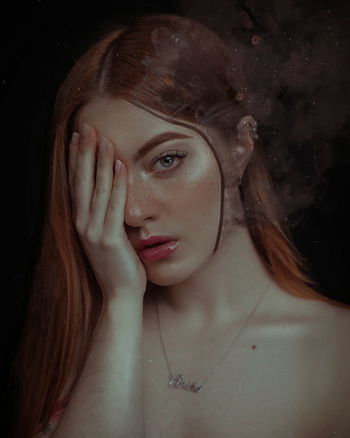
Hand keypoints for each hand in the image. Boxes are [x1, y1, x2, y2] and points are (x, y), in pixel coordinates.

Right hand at [68, 123, 146, 301]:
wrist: (120, 295)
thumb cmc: (117, 266)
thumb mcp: (107, 237)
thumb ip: (106, 217)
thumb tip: (112, 195)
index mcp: (81, 222)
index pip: (77, 184)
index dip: (76, 160)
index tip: (78, 138)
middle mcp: (83, 224)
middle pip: (82, 182)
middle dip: (85, 153)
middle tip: (88, 128)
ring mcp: (94, 231)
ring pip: (98, 189)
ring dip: (100, 162)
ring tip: (104, 139)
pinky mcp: (110, 239)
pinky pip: (115, 205)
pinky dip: (118, 184)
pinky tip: (120, 164)